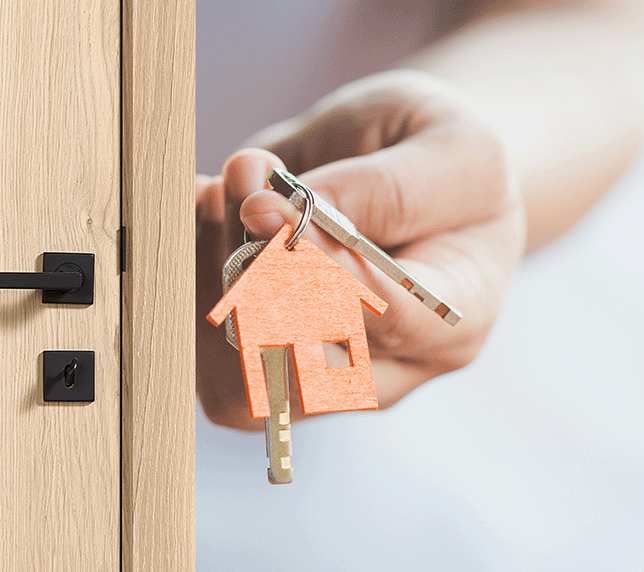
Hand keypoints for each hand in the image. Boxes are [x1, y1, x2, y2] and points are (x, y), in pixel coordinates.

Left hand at [197, 70, 525, 429]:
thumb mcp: (455, 147)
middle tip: (241, 178)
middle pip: (308, 370)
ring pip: (247, 377)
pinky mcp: (272, 361)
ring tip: (218, 191)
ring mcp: (327, 373)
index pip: (387, 322)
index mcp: (454, 320)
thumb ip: (391, 187)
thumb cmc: (444, 163)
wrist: (415, 180)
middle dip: (253, 273)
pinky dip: (188, 288)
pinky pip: (210, 361)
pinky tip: (202, 217)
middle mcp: (391, 366)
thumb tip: (297, 215)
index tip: (266, 206)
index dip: (319, 270)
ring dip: (212, 280)